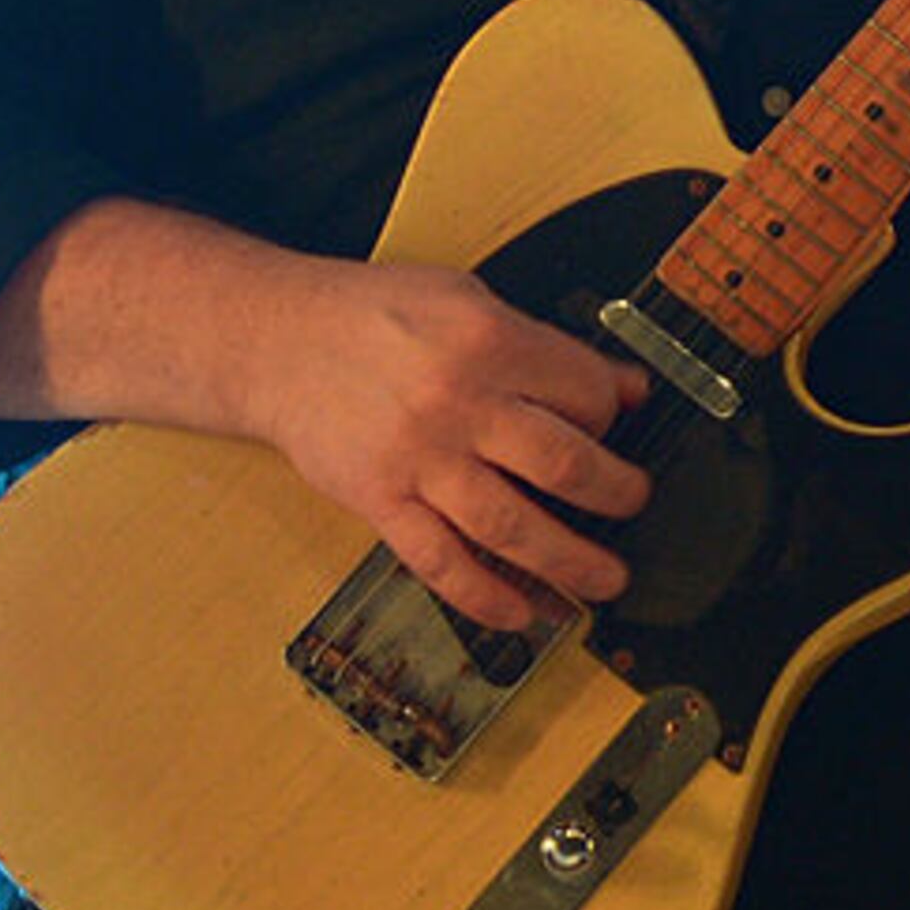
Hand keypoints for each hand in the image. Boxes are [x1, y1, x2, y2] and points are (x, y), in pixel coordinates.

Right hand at [245, 254, 654, 631]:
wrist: (275, 341)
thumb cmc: (371, 315)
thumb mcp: (465, 296)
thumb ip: (544, 344)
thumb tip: (625, 388)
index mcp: (487, 339)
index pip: (585, 392)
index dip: (612, 413)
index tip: (616, 425)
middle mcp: (456, 402)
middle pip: (564, 464)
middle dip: (617, 494)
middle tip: (633, 504)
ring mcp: (417, 458)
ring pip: (512, 525)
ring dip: (570, 562)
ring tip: (606, 580)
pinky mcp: (379, 500)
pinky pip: (441, 563)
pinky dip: (486, 597)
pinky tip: (521, 613)